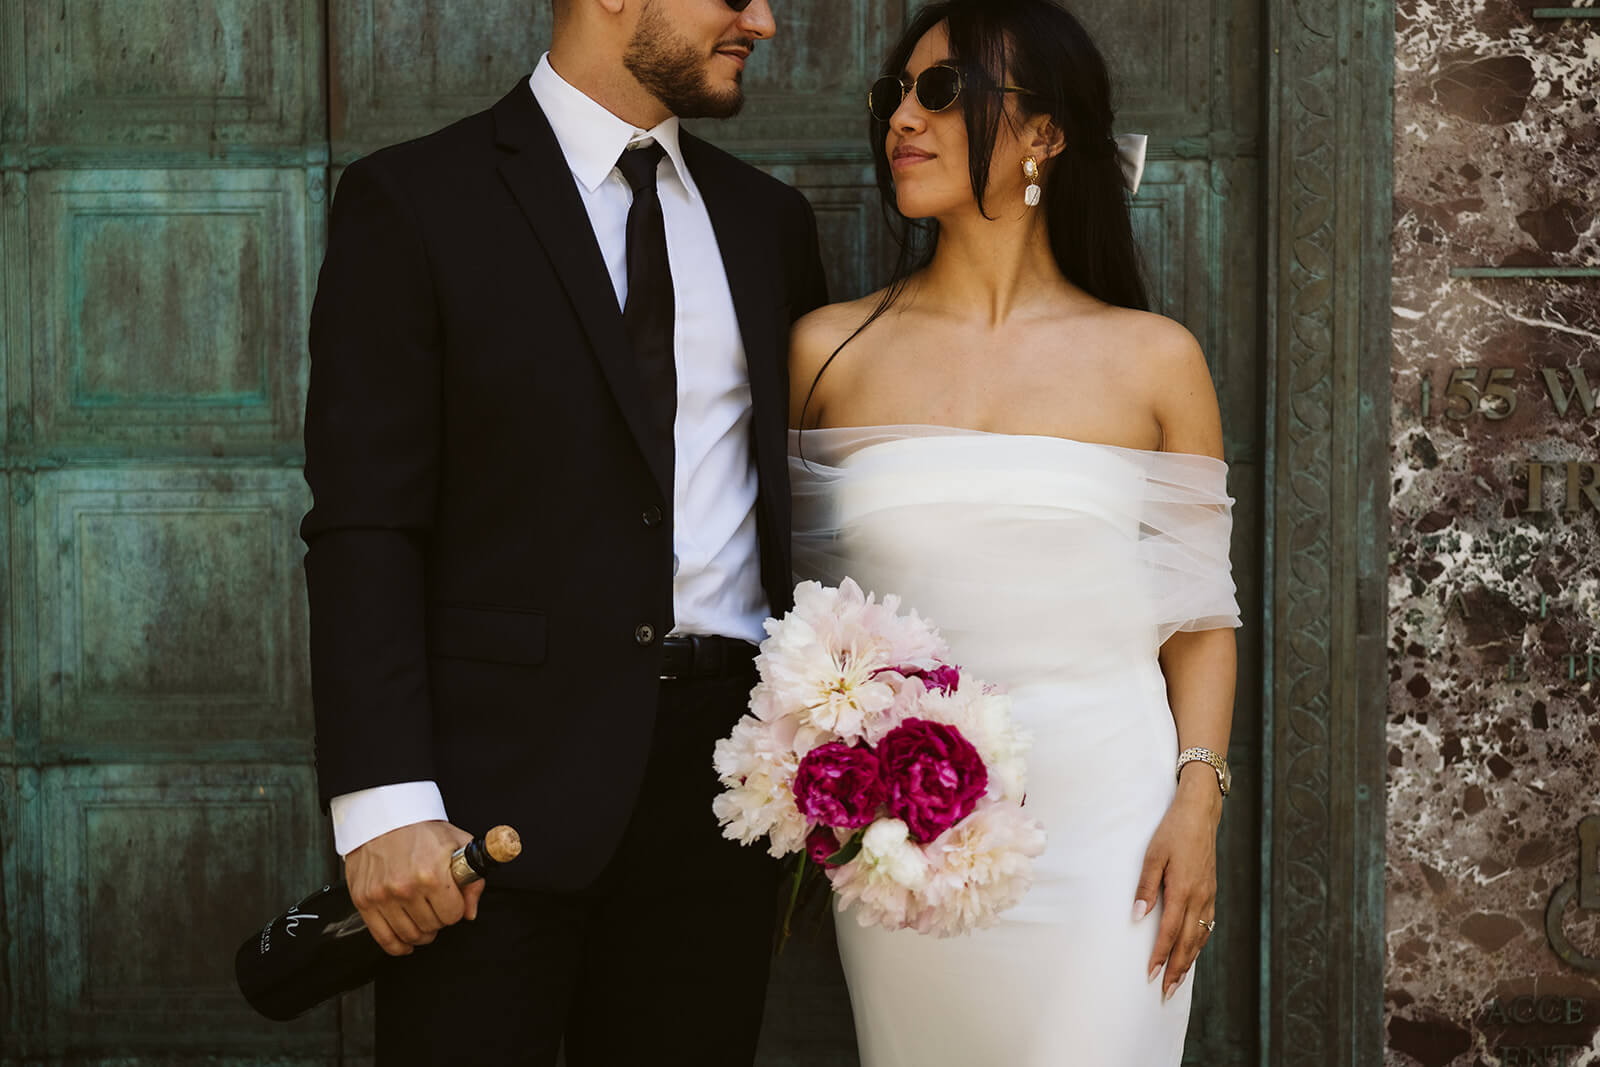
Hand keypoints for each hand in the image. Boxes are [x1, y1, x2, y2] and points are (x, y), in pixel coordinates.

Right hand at [344, 820, 485, 956]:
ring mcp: (381, 896)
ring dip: (421, 932)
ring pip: (410, 935)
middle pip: (432, 927)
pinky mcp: (363, 900)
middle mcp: (405, 888)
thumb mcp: (458, 844)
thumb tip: (470, 913)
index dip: (456, 908)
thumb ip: (472, 880)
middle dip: (439, 919)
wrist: (383, 816)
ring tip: (422, 918)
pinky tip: (406, 942)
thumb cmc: (421, 829)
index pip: (453, 915)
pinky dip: (397, 945)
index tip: (452, 900)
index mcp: (432, 874)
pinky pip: (383, 938)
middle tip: (436, 905)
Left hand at [1133, 766, 1221, 1000]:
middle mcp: (1199, 898)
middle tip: (1166, 992)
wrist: (1200, 814)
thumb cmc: (1172, 832)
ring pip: (1200, 937)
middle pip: (1188, 943)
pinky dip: (1199, 944)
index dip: (1160, 955)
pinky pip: (1207, 926)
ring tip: (1178, 981)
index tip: (1151, 974)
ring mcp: (1208, 896)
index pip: (1169, 932)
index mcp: (1182, 890)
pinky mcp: (1212, 892)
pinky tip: (1192, 952)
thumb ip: (1145, 887)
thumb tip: (1137, 917)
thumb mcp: (1152, 855)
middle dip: (1177, 969)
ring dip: (1189, 961)